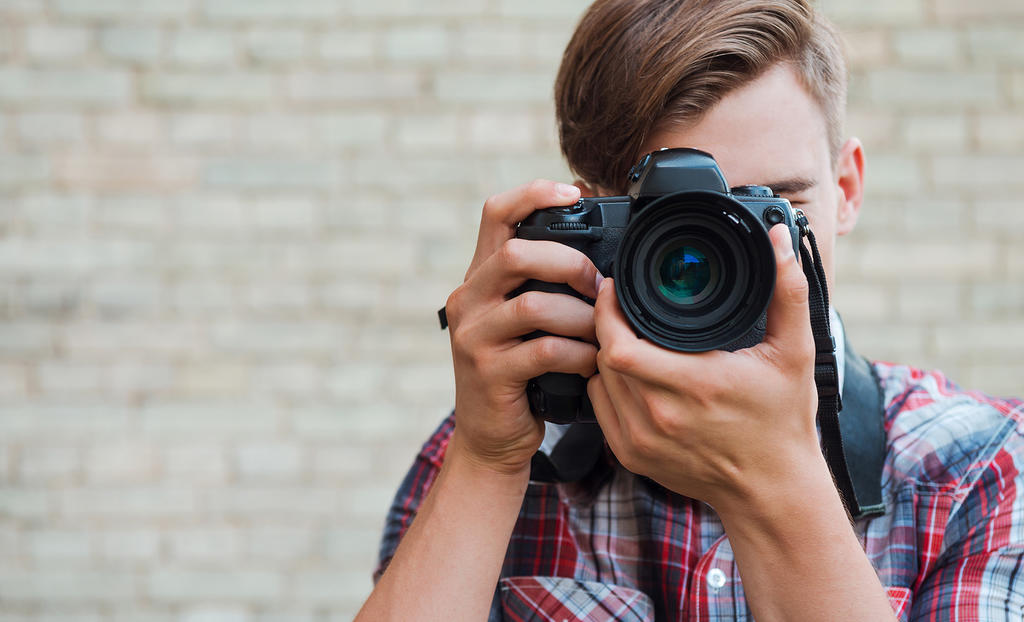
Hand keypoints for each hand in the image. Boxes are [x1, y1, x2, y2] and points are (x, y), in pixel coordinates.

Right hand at [444, 180, 601, 474]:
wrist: (491, 438)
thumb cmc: (521, 374)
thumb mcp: (524, 322)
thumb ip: (545, 286)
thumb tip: (602, 249)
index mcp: (480, 279)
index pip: (495, 214)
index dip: (533, 194)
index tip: (574, 193)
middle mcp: (469, 300)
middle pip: (514, 254)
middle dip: (568, 262)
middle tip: (598, 284)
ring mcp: (473, 337)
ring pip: (533, 306)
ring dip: (581, 316)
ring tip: (603, 331)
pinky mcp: (489, 373)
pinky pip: (544, 351)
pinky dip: (578, 353)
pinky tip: (592, 362)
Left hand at [587, 224, 821, 511]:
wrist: (772, 490)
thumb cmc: (782, 421)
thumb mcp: (794, 353)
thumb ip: (787, 292)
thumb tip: (778, 240)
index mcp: (695, 386)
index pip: (620, 345)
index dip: (608, 311)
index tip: (613, 288)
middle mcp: (661, 416)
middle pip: (604, 357)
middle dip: (605, 325)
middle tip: (618, 304)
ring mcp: (641, 440)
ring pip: (598, 380)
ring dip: (604, 353)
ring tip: (622, 333)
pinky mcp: (631, 456)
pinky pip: (599, 407)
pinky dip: (606, 384)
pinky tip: (626, 371)